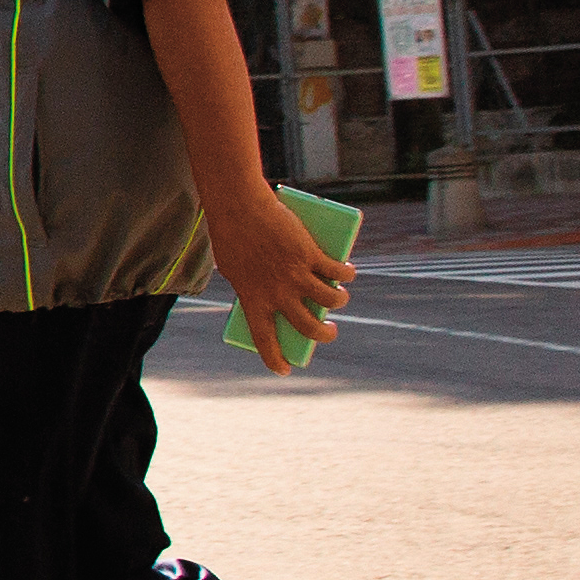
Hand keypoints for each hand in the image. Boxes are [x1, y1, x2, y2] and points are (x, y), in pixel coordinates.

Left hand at [202, 182, 352, 373]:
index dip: (275, 359)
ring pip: (331, 300)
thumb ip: (250, 283)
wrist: (239, 208)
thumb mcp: (235, 268)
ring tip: (340, 298)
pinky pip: (337, 272)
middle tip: (329, 332)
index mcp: (253, 300)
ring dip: (340, 301)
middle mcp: (277, 293)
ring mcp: (296, 275)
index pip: (264, 339)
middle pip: (308, 326)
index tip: (284, 371)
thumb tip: (271, 290)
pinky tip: (349, 272)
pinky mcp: (310, 255)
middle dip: (324, 335)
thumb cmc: (231, 235)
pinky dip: (346, 273)